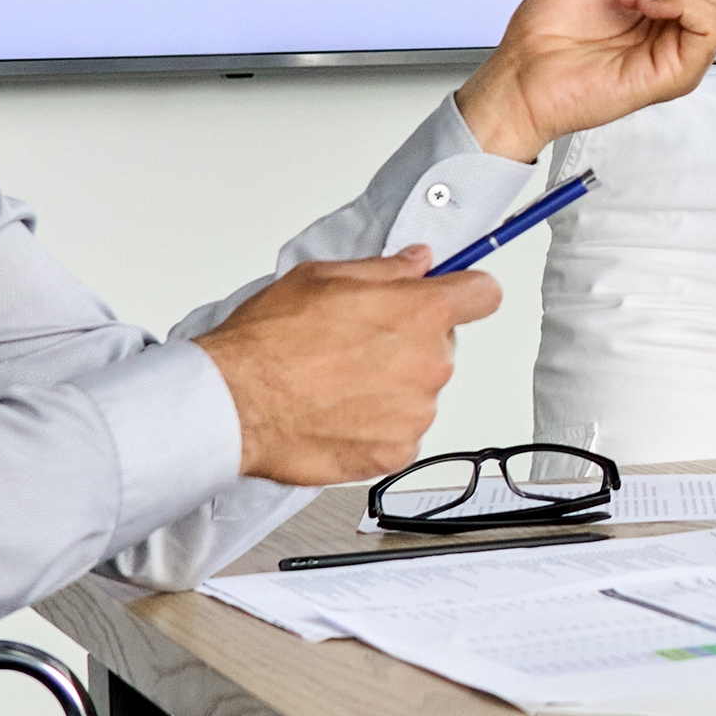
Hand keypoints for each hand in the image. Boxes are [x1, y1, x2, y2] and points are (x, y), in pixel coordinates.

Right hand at [195, 258, 499, 483]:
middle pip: (441, 346)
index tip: (455, 295)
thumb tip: (415, 263)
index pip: (482, 294)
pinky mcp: (396, 453)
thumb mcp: (321, 278)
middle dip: (409, 343)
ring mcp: (416, 412)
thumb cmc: (267, 344)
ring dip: (392, 388)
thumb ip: (383, 270)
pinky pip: (401, 432)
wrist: (233, 405)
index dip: (466, 291)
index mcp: (418, 313)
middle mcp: (428, 363)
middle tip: (358, 345)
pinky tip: (337, 413)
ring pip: (419, 392)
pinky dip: (376, 427)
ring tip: (337, 383)